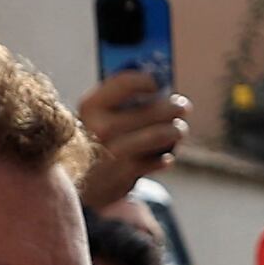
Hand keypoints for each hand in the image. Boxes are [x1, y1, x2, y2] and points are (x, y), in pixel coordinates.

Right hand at [77, 68, 188, 212]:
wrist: (79, 184)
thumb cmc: (95, 141)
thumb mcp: (97, 116)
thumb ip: (121, 98)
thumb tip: (161, 84)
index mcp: (92, 106)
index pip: (126, 82)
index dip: (149, 80)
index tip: (161, 83)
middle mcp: (100, 127)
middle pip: (151, 109)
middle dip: (173, 107)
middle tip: (183, 106)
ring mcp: (114, 151)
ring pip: (160, 134)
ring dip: (176, 131)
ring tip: (179, 130)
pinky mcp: (126, 173)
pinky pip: (159, 160)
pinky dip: (167, 156)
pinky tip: (167, 155)